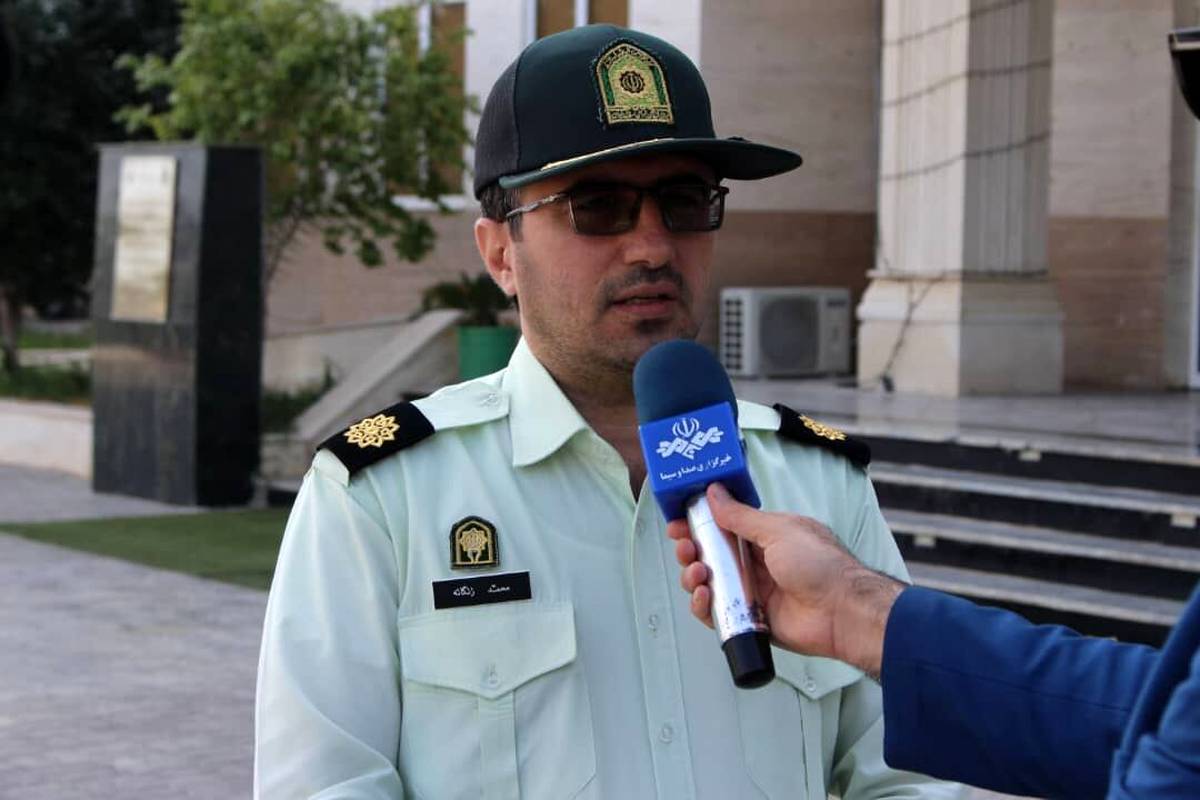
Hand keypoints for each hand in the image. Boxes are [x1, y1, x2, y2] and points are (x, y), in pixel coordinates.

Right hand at [667, 483, 903, 676]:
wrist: (842, 611)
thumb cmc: (819, 564)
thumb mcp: (777, 530)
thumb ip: (740, 516)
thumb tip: (714, 492)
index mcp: (765, 538)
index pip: (723, 528)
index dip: (698, 525)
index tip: (678, 523)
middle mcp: (756, 564)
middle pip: (710, 556)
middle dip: (691, 550)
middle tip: (684, 548)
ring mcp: (751, 593)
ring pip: (709, 584)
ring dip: (693, 577)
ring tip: (696, 573)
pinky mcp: (749, 620)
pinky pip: (717, 613)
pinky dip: (703, 606)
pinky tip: (703, 596)